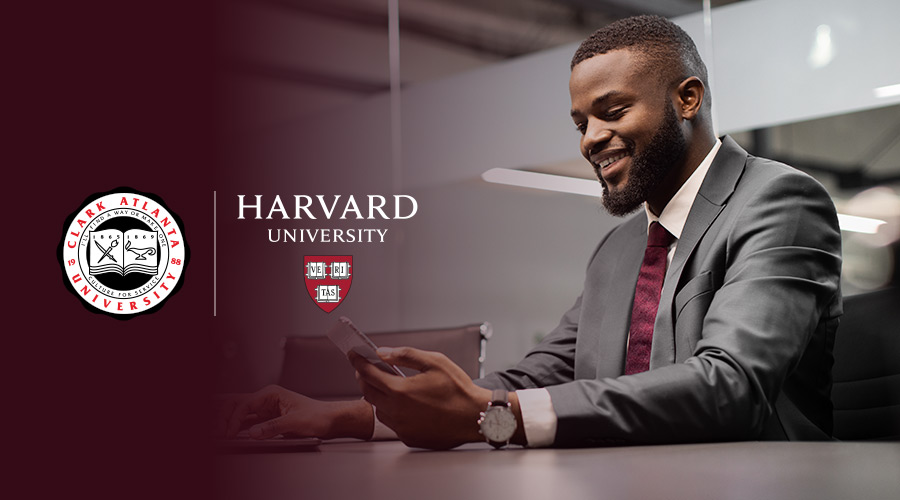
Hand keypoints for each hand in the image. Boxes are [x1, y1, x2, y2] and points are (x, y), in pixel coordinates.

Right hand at [215, 385, 372, 439]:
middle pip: (236, 403)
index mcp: (271, 393)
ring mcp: (264, 408)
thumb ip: (273, 427)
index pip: (244, 404)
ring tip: (217, 428)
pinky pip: (246, 421)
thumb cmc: (317, 415)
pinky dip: (236, 425)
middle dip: (224, 414)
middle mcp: (265, 398)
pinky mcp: (266, 419)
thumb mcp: (295, 422)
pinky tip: (229, 430)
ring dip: (227, 419)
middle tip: (217, 429)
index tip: (230, 432)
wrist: (329, 420)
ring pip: (238, 411)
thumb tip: (254, 432)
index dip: (234, 419)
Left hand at [351, 347, 492, 449]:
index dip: (359, 362)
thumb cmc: (459, 389)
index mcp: (401, 391)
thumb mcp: (434, 362)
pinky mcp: (408, 437)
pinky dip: (392, 411)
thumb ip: (405, 356)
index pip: (369, 374)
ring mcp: (402, 427)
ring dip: (378, 396)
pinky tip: (404, 403)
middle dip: (365, 378)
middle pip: (368, 392)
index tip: (354, 354)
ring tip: (389, 386)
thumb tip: (383, 353)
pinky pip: (392, 422)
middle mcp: (397, 411)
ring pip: (378, 409)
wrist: (475, 417)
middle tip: (368, 368)